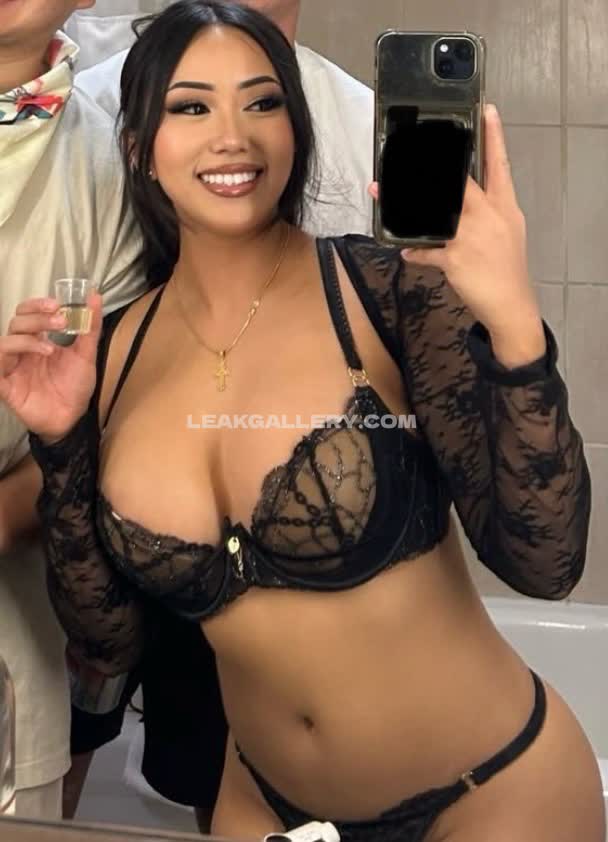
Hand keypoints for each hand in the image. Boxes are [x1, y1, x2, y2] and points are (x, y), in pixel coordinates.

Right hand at [0, 294, 101, 441]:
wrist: (73, 419)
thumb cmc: (74, 388)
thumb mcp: (86, 354)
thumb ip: (90, 327)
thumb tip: (95, 297)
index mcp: (38, 341)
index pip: (27, 313)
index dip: (37, 305)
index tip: (57, 304)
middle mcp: (22, 351)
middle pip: (16, 323)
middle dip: (36, 317)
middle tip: (59, 320)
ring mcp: (12, 368)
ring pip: (4, 342)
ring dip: (27, 339)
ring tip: (51, 348)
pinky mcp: (5, 386)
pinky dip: (5, 359)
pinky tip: (29, 360)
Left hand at [369, 104, 545, 365]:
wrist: (512, 304)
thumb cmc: (507, 268)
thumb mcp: (506, 232)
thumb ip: (485, 213)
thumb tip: (459, 202)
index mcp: (504, 206)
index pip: (500, 165)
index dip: (494, 137)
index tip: (487, 109)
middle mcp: (488, 216)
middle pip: (459, 181)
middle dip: (433, 164)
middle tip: (409, 146)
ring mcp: (470, 236)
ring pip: (433, 211)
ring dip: (402, 201)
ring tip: (380, 189)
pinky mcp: (456, 258)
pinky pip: (427, 251)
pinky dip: (414, 251)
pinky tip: (404, 250)